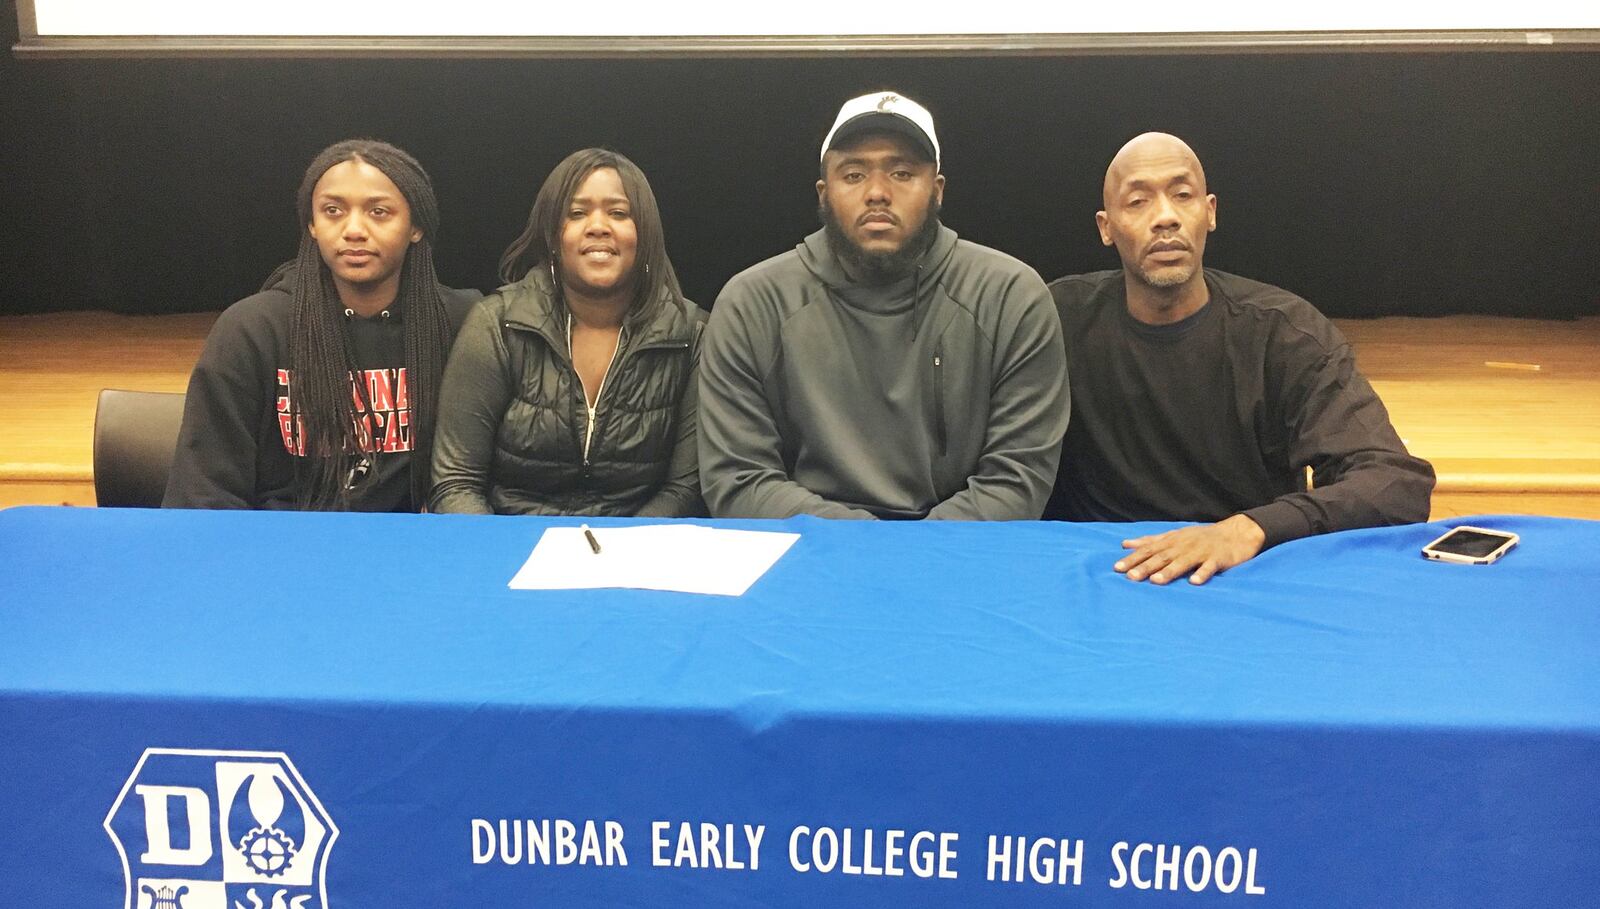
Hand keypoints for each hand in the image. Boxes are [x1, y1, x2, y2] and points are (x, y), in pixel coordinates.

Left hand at [1114, 514, 1266, 585]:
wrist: (1235, 533)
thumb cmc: (1200, 537)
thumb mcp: (1173, 536)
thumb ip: (1149, 541)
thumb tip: (1125, 544)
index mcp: (1172, 540)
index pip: (1148, 550)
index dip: (1133, 558)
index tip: (1117, 568)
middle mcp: (1184, 545)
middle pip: (1163, 556)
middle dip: (1146, 566)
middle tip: (1131, 577)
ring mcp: (1201, 551)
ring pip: (1183, 561)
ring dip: (1170, 571)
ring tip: (1156, 581)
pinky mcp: (1218, 558)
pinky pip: (1210, 567)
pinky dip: (1202, 573)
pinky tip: (1195, 582)